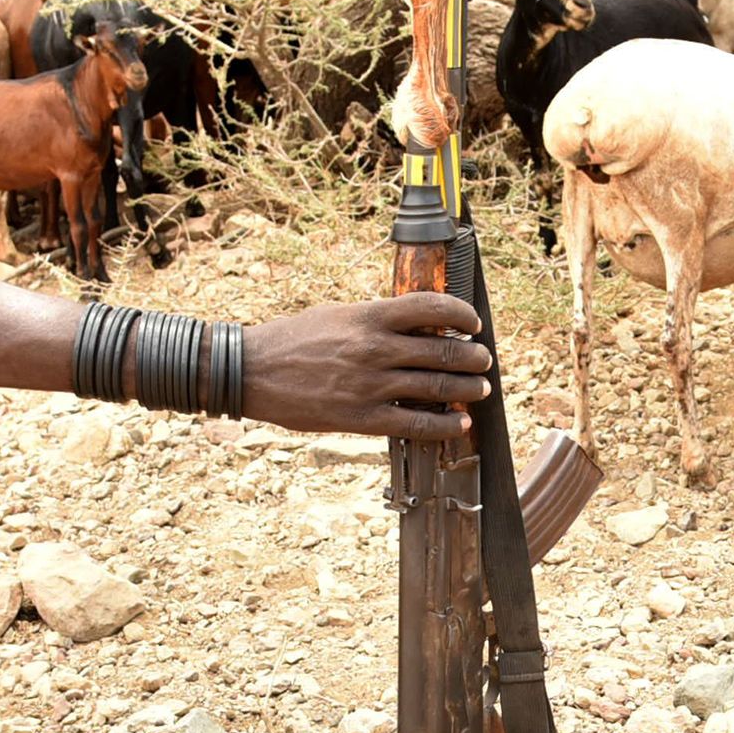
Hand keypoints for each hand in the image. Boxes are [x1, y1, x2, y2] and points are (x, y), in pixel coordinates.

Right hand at [242, 294, 494, 440]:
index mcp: (368, 316)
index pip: (432, 307)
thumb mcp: (336, 315)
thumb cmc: (293, 339)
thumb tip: (416, 326)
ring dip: (467, 389)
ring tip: (479, 389)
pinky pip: (416, 424)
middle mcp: (374, 348)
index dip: (462, 314)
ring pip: (437, 387)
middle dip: (473, 357)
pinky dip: (445, 425)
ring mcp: (369, 385)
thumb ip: (375, 319)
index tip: (472, 323)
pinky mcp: (361, 418)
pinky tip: (458, 423)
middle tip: (482, 360)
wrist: (251, 371)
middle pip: (444, 350)